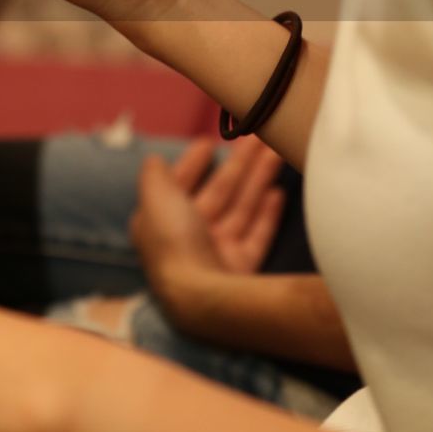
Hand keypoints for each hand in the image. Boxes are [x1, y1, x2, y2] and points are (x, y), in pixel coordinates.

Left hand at [130, 139, 285, 306]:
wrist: (201, 296)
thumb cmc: (174, 242)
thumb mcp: (155, 199)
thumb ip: (154, 177)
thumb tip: (154, 159)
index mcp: (163, 222)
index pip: (179, 186)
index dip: (191, 164)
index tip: (207, 142)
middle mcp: (189, 238)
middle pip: (218, 192)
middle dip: (237, 163)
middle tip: (256, 135)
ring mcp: (217, 254)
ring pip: (241, 208)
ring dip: (257, 179)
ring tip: (275, 151)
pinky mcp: (242, 268)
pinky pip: (257, 235)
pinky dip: (267, 215)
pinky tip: (278, 192)